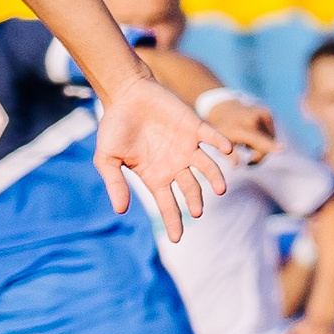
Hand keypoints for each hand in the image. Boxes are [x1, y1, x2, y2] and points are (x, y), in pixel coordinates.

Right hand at [93, 74, 232, 242]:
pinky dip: (220, 143)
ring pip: (207, 167)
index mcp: (155, 175)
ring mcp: (187, 146)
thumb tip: (121, 210)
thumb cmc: (114, 127)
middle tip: (197, 211)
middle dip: (195, 201)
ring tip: (219, 189)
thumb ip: (115, 183)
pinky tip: (226, 150)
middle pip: (190, 189)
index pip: (167, 204)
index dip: (172, 221)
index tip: (176, 239)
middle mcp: (174, 165)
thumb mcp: (107, 159)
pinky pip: (213, 137)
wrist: (126, 94)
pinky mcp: (195, 126)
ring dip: (214, 177)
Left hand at [203, 97, 276, 158]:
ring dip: (260, 146)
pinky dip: (263, 137)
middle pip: (265, 145)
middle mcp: (252, 118)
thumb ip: (229, 155)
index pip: (257, 139)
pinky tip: (251, 133)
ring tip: (246, 141)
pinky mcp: (268, 113)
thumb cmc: (221, 131)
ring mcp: (262, 113)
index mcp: (240, 129)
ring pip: (269, 140)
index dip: (270, 145)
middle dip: (258, 155)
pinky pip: (270, 133)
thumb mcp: (220, 143)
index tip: (282, 149)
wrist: (224, 110)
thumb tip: (236, 165)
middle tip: (250, 162)